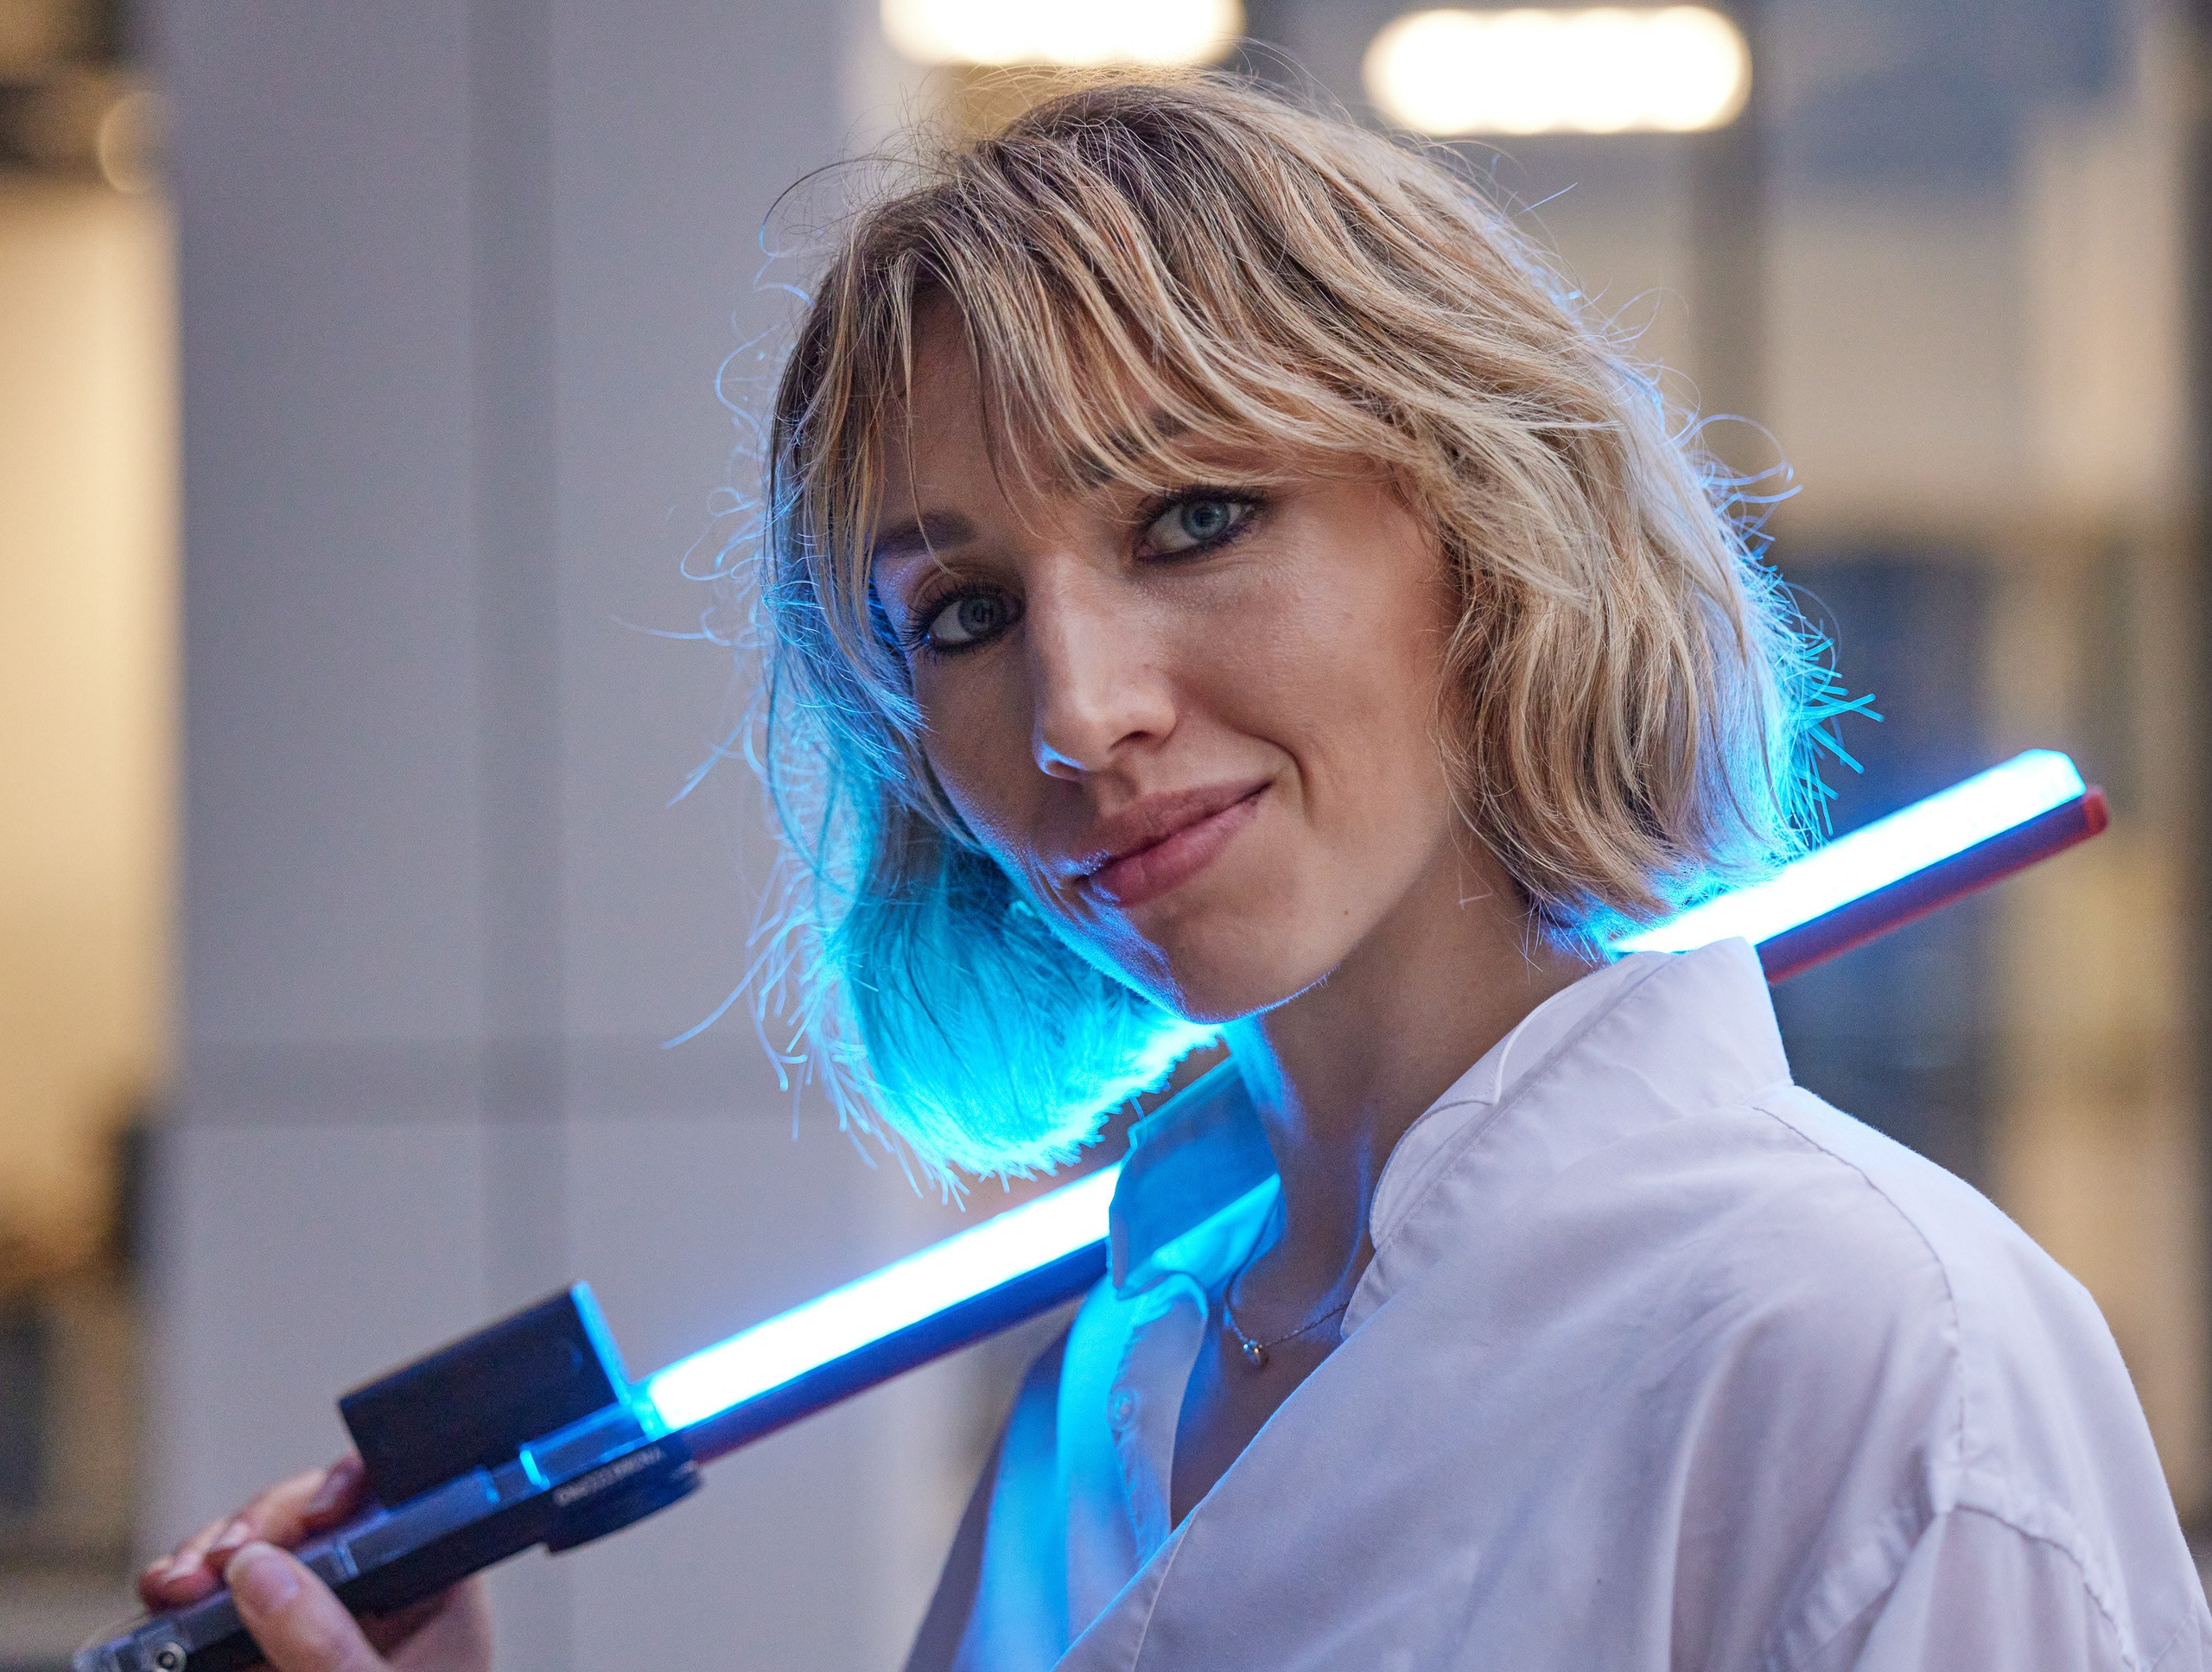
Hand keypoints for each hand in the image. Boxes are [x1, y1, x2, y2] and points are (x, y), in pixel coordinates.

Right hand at [140, 1457, 492, 1671]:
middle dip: (253, 1530)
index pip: (392, 1505)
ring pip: (258, 1560)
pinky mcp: (271, 1651)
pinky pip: (227, 1609)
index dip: (339, 1492)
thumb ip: (323, 1645)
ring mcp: (319, 1619)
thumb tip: (260, 1573)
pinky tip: (165, 1604)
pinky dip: (190, 1604)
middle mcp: (375, 1593)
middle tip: (206, 1563)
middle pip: (311, 1524)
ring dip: (208, 1562)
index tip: (303, 1517)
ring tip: (173, 1584)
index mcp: (431, 1588)